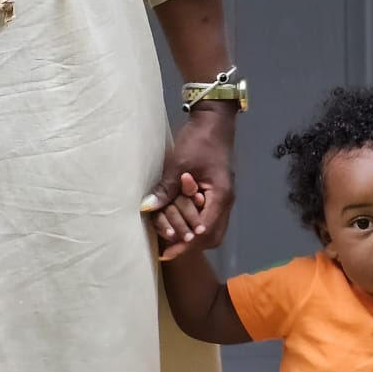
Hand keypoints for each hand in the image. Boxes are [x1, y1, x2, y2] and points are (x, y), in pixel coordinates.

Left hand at [143, 106, 236, 258]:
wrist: (214, 120)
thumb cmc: (199, 140)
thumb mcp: (179, 163)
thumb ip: (166, 188)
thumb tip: (148, 208)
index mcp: (220, 196)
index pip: (204, 231)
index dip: (185, 244)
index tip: (166, 252)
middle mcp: (225, 201)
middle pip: (213, 236)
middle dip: (191, 244)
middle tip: (169, 246)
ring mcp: (222, 197)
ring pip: (212, 228)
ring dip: (193, 233)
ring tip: (172, 234)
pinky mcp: (216, 192)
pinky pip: (209, 216)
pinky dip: (194, 221)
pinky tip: (179, 219)